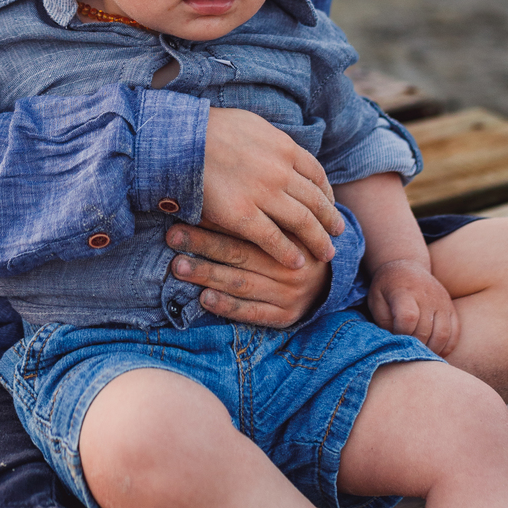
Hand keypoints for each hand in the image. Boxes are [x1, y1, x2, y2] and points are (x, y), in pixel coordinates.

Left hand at [167, 223, 331, 325]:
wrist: (334, 281)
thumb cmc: (298, 246)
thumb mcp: (290, 224)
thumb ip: (261, 211)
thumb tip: (210, 190)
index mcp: (292, 236)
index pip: (250, 226)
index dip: (216, 219)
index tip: (186, 210)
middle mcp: (291, 265)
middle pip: (242, 253)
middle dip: (204, 244)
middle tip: (173, 236)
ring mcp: (289, 293)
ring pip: (242, 282)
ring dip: (208, 274)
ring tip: (178, 266)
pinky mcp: (285, 316)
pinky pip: (253, 313)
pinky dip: (228, 306)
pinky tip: (204, 299)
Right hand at [202, 108, 342, 268]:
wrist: (182, 139)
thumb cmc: (211, 128)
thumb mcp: (252, 124)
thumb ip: (271, 140)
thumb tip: (280, 148)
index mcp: (285, 148)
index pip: (317, 174)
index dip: (327, 192)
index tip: (329, 203)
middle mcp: (282, 172)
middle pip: (316, 201)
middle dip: (330, 219)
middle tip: (339, 232)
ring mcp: (264, 195)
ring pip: (303, 222)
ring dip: (318, 239)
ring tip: (327, 253)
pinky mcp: (243, 216)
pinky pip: (273, 239)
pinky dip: (288, 252)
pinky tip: (297, 262)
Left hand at [367, 259, 459, 356]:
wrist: (407, 266)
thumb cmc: (387, 287)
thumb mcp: (376, 299)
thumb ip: (383, 320)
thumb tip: (397, 341)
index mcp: (404, 291)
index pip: (408, 318)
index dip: (402, 334)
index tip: (395, 339)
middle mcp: (427, 296)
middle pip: (425, 330)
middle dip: (415, 346)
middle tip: (406, 352)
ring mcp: (442, 302)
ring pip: (442, 334)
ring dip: (432, 350)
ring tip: (421, 355)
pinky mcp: (451, 308)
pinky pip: (455, 331)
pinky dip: (447, 346)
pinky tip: (436, 352)